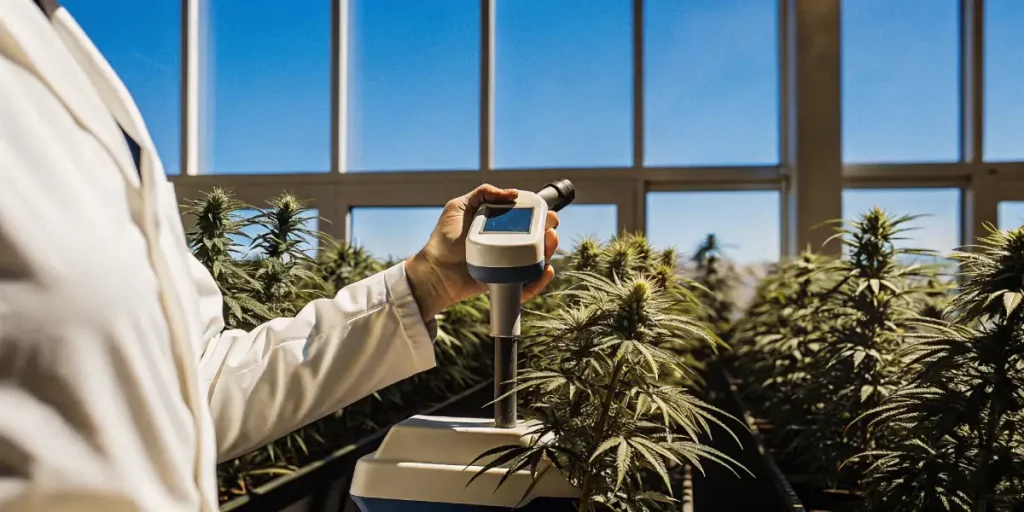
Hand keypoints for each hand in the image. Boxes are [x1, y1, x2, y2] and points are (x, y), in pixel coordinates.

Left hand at [405, 184, 559, 321]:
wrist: (435, 271)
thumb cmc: (444, 240)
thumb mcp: (458, 207)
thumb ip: (482, 194)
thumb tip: (513, 193)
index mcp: (500, 227)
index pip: (527, 220)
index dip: (541, 216)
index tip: (546, 212)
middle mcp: (508, 245)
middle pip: (538, 239)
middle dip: (549, 232)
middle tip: (550, 229)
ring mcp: (509, 265)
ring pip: (538, 260)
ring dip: (550, 251)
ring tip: (550, 243)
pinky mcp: (506, 283)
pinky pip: (528, 284)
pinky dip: (540, 280)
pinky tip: (546, 270)